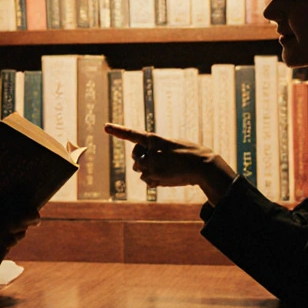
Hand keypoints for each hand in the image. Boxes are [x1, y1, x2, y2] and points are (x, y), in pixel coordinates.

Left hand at [103, 123, 236, 205]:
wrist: (202, 165)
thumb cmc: (189, 153)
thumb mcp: (172, 145)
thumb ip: (156, 151)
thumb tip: (142, 172)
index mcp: (155, 139)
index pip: (133, 134)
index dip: (118, 130)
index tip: (105, 127)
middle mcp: (150, 151)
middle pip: (135, 157)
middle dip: (140, 159)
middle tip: (154, 160)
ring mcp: (152, 165)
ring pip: (139, 170)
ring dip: (148, 171)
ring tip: (165, 168)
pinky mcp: (156, 177)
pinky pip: (146, 180)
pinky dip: (152, 180)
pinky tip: (166, 176)